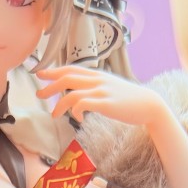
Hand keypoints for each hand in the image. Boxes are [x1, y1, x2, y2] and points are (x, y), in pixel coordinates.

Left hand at [34, 65, 164, 129]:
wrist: (148, 105)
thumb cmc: (128, 99)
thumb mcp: (109, 87)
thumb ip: (95, 87)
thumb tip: (80, 93)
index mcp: (97, 75)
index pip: (71, 69)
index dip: (54, 71)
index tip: (40, 74)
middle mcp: (97, 80)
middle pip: (67, 78)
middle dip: (50, 86)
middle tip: (39, 94)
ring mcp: (101, 91)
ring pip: (72, 93)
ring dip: (59, 104)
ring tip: (54, 114)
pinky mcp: (105, 103)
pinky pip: (83, 104)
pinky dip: (75, 111)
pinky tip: (77, 118)